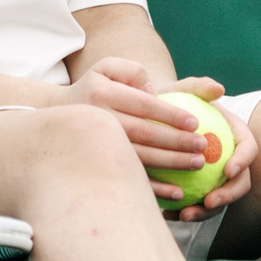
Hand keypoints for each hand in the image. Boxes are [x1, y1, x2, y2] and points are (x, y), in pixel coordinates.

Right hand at [53, 57, 212, 179]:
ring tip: (198, 164)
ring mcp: (97, 147)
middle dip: (177, 141)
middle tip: (202, 146)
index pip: (143, 105)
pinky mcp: (98, 166)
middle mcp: (98, 121)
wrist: (57, 115)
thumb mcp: (107, 67)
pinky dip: (155, 188)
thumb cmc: (93, 88)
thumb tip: (152, 91)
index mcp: (102, 94)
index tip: (194, 122)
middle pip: (144, 134)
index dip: (170, 114)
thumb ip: (133, 71)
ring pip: (140, 158)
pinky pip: (129, 178)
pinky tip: (177, 192)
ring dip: (171, 163)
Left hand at [163, 74, 258, 220]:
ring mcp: (215, 178)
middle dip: (229, 195)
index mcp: (236, 136)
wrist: (154, 119)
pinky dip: (182, 212)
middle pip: (240, 182)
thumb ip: (199, 87)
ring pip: (218, 200)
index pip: (249, 149)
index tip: (228, 170)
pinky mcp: (197, 191)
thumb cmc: (173, 101)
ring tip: (184, 215)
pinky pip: (195, 206)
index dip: (243, 161)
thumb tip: (217, 89)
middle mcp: (230, 160)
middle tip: (209, 202)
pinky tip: (167, 214)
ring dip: (204, 213)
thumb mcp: (183, 90)